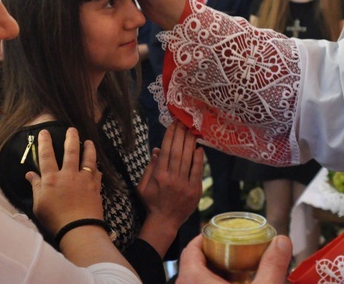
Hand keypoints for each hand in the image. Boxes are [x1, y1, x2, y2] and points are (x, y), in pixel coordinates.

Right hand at [28, 128, 103, 233]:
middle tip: (72, 129)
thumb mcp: (39, 205)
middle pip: (70, 151)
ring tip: (88, 141)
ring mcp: (84, 179)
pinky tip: (96, 165)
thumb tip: (30, 174)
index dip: (44, 143)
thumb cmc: (55, 219)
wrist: (79, 229)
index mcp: (52, 179)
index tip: (44, 132)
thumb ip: (36, 187)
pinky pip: (97, 172)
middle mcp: (68, 175)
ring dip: (88, 148)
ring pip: (87, 158)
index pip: (46, 156)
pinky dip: (96, 167)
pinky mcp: (95, 186)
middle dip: (71, 138)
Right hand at [137, 121, 204, 255]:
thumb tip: (157, 150)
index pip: (166, 151)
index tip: (173, 125)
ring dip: (190, 143)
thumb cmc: (152, 203)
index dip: (170, 136)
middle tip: (184, 122)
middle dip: (181, 135)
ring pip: (187, 160)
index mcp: (158, 176)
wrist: (164, 222)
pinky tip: (199, 149)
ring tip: (192, 130)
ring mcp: (184, 185)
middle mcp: (171, 178)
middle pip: (177, 152)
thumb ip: (150, 168)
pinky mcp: (194, 191)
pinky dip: (199, 160)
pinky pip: (197, 172)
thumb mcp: (143, 186)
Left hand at [177, 234, 292, 283]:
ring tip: (234, 272)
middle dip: (212, 256)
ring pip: (195, 282)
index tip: (220, 234)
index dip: (204, 239)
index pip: (190, 250)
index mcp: (192, 280)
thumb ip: (272, 265)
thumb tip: (283, 240)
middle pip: (192, 266)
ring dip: (212, 275)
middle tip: (231, 251)